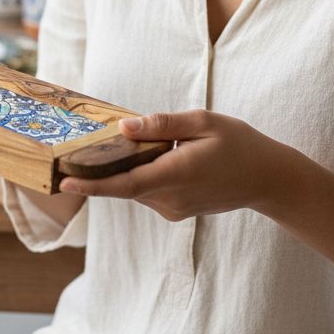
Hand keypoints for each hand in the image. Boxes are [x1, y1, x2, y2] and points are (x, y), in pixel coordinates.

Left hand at [56, 109, 286, 221]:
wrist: (268, 179)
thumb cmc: (239, 144)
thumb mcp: (204, 122)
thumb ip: (162, 124)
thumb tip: (124, 127)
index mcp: (177, 174)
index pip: (125, 184)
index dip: (92, 185)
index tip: (64, 182)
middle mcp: (172, 198)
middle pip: (124, 184)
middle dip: (97, 171)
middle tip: (70, 152)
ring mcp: (174, 209)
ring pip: (135, 188)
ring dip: (121, 170)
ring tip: (106, 147)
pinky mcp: (177, 211)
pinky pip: (147, 191)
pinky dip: (137, 174)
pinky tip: (142, 155)